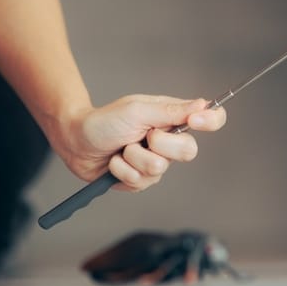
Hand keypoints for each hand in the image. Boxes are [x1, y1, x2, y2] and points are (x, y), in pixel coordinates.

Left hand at [57, 95, 226, 191]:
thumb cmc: (105, 121)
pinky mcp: (141, 180)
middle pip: (189, 150)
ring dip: (133, 157)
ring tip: (121, 149)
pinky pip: (141, 181)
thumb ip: (172, 110)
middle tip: (143, 135)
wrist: (76, 141)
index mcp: (172, 118)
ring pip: (160, 168)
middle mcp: (168, 141)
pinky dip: (123, 170)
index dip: (210, 121)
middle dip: (161, 144)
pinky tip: (114, 162)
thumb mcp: (138, 110)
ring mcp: (156, 162)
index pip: (209, 119)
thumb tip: (204, 104)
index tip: (194, 121)